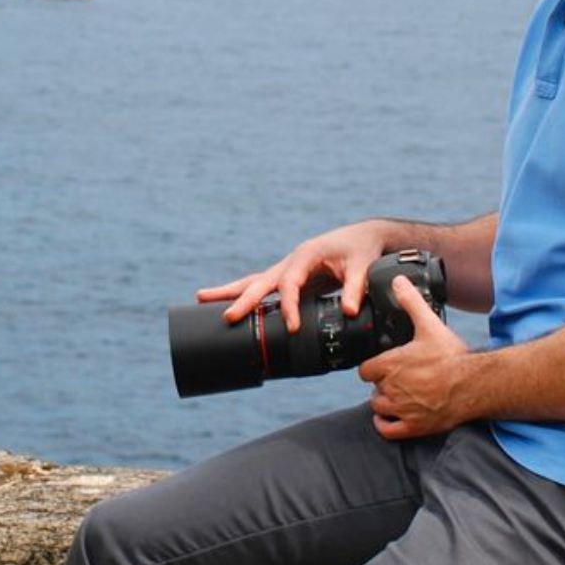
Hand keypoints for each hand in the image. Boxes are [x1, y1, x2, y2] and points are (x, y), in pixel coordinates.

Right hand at [195, 220, 389, 332]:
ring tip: (201, 297)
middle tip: (227, 317)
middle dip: (243, 298)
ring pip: (254, 281)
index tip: (291, 327)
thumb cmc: (360, 250)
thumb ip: (355, 288)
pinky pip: (263, 288)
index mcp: (305, 256)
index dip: (288, 306)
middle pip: (261, 280)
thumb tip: (348, 312)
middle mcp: (291, 261)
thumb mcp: (362, 267)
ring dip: (231, 291)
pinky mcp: (290, 278)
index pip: (290, 283)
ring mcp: (287, 269)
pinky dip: (246, 296)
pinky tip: (230, 306)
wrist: (362, 237)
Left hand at [358, 276, 471, 439]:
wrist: (475, 385)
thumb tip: (399, 282)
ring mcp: (402, 410)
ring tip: (397, 395)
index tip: (384, 365)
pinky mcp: (414, 427)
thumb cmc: (452, 356)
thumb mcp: (429, 325)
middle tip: (397, 378)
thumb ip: (411, 302)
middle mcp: (392, 389)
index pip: (366, 370)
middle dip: (383, 383)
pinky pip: (387, 430)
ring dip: (384, 402)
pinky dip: (385, 424)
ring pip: (379, 407)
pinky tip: (389, 418)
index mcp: (390, 365)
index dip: (374, 367)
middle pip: (374, 388)